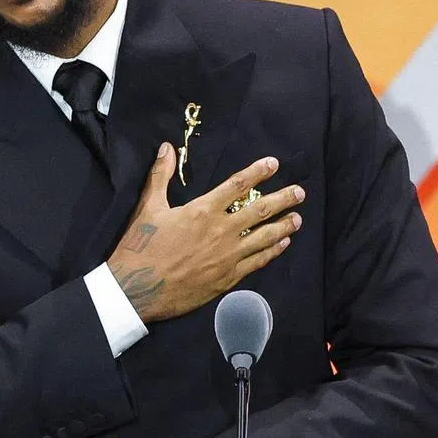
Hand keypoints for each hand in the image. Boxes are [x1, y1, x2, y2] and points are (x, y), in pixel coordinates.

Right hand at [107, 143, 303, 321]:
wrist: (137, 290)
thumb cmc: (140, 248)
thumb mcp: (147, 208)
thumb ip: (159, 176)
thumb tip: (166, 148)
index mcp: (202, 211)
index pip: (237, 186)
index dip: (257, 172)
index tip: (273, 164)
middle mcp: (220, 231)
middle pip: (259, 211)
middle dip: (283, 199)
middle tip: (299, 192)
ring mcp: (227, 256)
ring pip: (264, 237)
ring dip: (284, 225)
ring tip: (298, 218)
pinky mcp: (227, 277)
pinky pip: (257, 261)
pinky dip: (273, 251)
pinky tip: (282, 244)